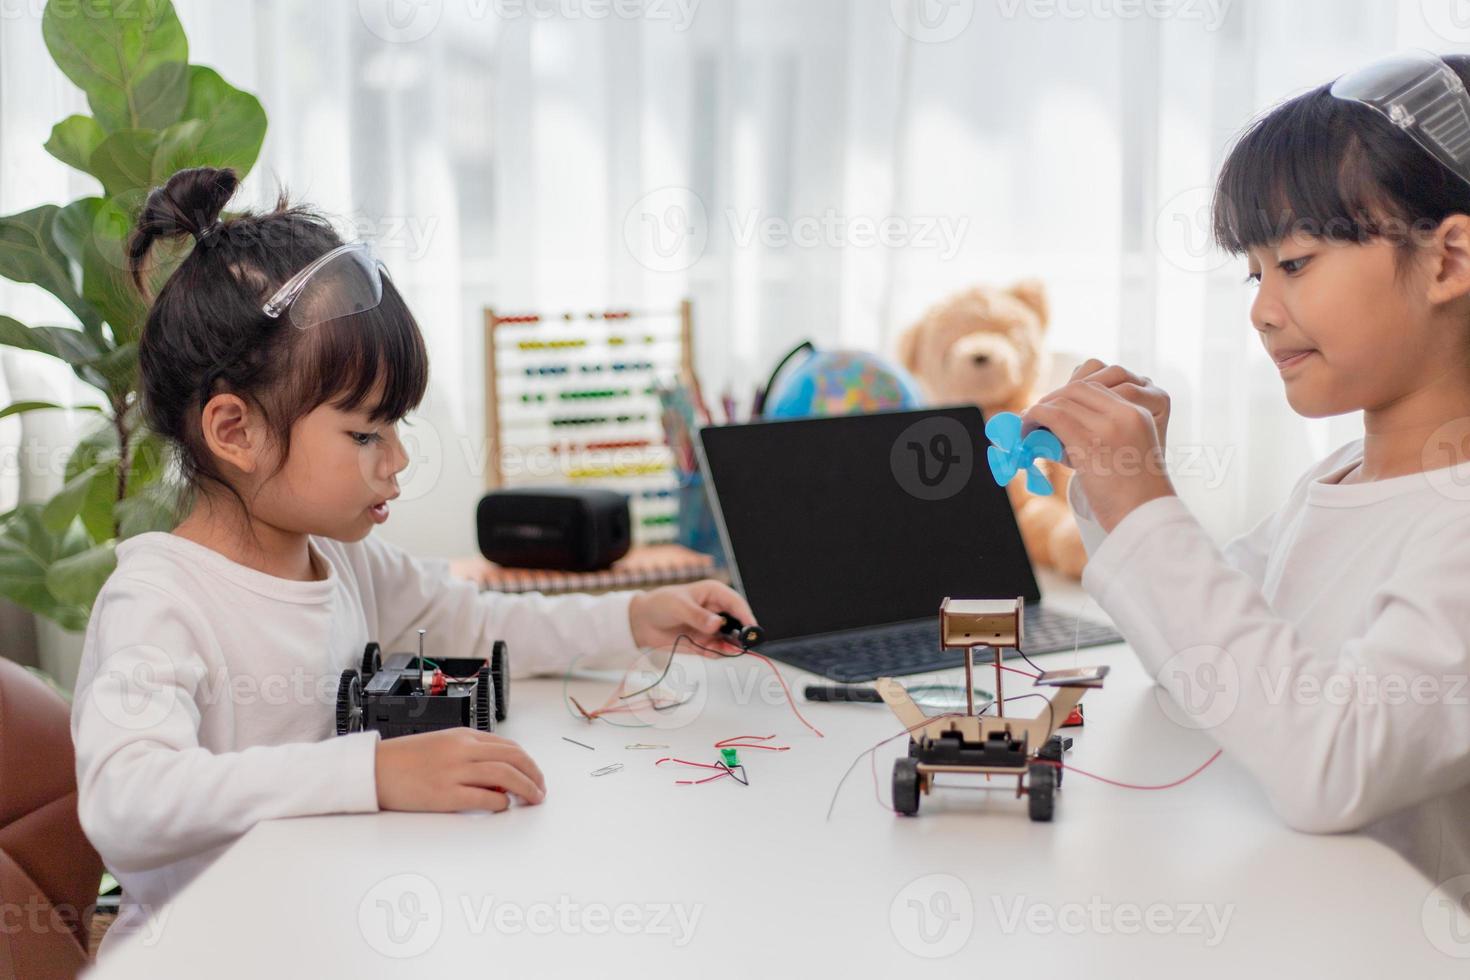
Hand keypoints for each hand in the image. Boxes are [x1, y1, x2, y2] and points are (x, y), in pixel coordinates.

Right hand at [375, 727, 546, 811]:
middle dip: (534, 775)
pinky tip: (503, 806)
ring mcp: (454, 772)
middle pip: (513, 758)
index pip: (508, 746)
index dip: (527, 762)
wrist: (373, 770)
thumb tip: (499, 775)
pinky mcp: (445, 795)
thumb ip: (470, 755)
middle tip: (541, 790)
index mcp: (462, 736)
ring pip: (505, 776)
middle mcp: (461, 750)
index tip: (535, 775)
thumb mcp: (441, 745)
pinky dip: (500, 802)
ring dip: (526, 788)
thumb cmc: (405, 760)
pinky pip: (484, 798)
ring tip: (533, 799)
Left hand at [628, 579, 756, 650]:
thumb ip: (698, 616)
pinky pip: (716, 650)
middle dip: (742, 633)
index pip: (736, 603)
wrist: (642, 621)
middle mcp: (716, 611)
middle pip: (737, 622)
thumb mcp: (678, 606)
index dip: (746, 614)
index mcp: (714, 593)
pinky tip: (718, 653)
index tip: (752, 627)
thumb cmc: (660, 604)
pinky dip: (719, 653)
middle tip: (745, 643)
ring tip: (732, 651)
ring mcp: (711, 628)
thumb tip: (718, 624)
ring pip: (729, 638)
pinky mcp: (704, 642)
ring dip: (732, 645)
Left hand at [1022, 363, 1175, 532]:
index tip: (1051, 409)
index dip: (1067, 394)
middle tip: (1034, 416)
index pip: (1097, 386)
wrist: (1146, 520)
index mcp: (1138, 413)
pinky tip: (1025, 433)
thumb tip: (1055, 427)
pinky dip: (1033, 419)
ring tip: (1026, 427)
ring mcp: (1109, 428)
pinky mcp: (1090, 444)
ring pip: (1063, 400)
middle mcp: (1126, 414)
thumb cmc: (1132, 496)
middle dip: (1052, 398)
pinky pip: (1054, 417)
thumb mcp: (1125, 454)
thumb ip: (1100, 434)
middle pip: (1079, 388)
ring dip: (1039, 410)